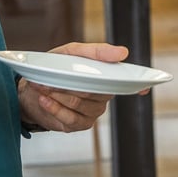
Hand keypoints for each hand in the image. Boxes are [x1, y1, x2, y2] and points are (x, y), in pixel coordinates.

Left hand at [17, 42, 131, 132]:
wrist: (31, 90)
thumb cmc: (55, 69)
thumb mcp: (72, 53)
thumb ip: (95, 52)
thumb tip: (122, 52)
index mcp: (105, 77)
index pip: (127, 81)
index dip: (139, 84)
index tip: (145, 87)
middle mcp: (103, 96)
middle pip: (95, 92)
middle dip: (72, 85)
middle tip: (53, 78)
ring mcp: (92, 112)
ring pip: (81, 105)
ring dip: (60, 95)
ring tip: (44, 87)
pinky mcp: (78, 125)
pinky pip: (71, 118)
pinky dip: (55, 108)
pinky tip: (45, 100)